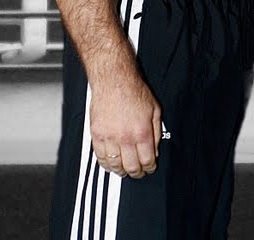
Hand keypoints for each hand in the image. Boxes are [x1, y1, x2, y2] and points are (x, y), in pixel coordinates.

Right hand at [89, 58, 160, 178]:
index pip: (147, 161)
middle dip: (137, 173)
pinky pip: (100, 157)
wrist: (114, 80)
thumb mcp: (155, 110)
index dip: (150, 168)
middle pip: (131, 167)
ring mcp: (109, 137)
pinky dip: (106, 164)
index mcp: (142, 133)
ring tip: (124, 171)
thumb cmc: (134, 91)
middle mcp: (125, 138)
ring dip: (121, 171)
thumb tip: (154, 150)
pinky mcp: (96, 134)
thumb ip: (156, 133)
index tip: (150, 168)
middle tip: (138, 173)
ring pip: (114, 165)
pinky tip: (110, 164)